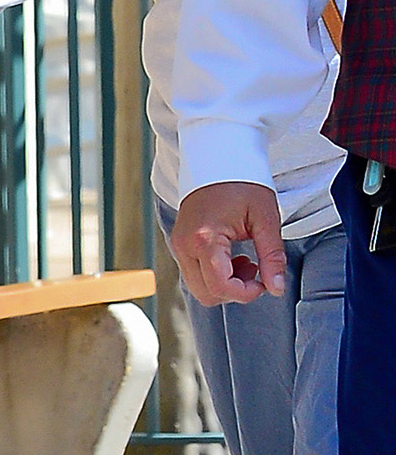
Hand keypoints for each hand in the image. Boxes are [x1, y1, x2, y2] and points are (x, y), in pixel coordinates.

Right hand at [170, 182, 286, 305]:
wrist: (217, 160)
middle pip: (206, 295)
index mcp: (205, 239)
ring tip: (244, 260)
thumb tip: (276, 289)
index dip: (246, 293)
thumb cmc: (243, 184)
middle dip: (234, 291)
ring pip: (199, 288)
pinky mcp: (180, 244)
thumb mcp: (265, 219)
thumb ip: (272, 257)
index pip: (221, 287)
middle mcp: (184, 246)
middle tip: (255, 269)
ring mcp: (178, 246)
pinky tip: (231, 256)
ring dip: (224, 284)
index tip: (264, 281)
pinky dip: (215, 275)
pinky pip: (195, 274)